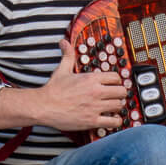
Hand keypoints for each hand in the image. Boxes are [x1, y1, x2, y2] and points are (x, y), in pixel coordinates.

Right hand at [0, 37, 127, 134]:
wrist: (44, 106)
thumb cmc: (53, 89)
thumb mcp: (62, 69)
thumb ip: (68, 55)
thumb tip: (64, 42)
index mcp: (91, 79)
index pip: (116, 77)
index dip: (116, 81)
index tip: (113, 84)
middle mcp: (96, 92)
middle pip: (122, 91)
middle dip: (120, 93)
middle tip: (115, 96)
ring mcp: (95, 107)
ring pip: (119, 105)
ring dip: (117, 106)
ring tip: (112, 107)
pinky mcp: (92, 121)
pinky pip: (114, 122)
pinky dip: (115, 121)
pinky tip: (111, 119)